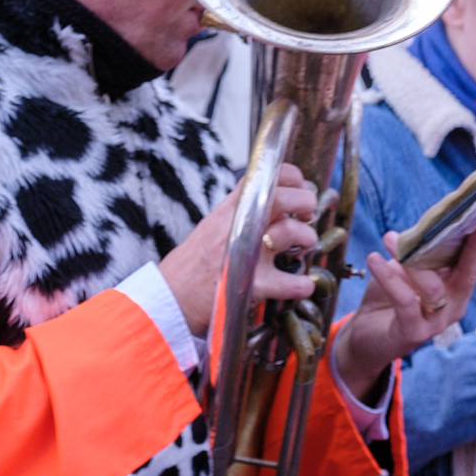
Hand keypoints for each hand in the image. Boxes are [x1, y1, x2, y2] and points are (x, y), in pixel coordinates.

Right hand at [159, 164, 319, 335]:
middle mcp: (235, 226)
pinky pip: (289, 282)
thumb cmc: (193, 267)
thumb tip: (276, 206)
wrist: (167, 300)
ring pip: (290, 233)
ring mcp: (243, 255)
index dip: (291, 177)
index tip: (302, 187)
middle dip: (306, 202)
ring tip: (303, 250)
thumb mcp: (211, 228)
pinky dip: (302, 284)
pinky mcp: (247, 285)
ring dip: (307, 240)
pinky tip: (303, 285)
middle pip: (282, 198)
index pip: (263, 176)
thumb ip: (240, 215)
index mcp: (227, 210)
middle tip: (308, 216)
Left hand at [330, 214, 475, 400]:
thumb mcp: (408, 269)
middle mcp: (455, 304)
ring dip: (412, 261)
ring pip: (434, 288)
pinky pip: (404, 300)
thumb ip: (419, 251)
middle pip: (471, 273)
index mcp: (458, 287)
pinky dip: (389, 278)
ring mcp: (437, 322)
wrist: (367, 337)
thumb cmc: (389, 298)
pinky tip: (374, 259)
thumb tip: (419, 226)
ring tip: (389, 239)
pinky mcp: (413, 333)